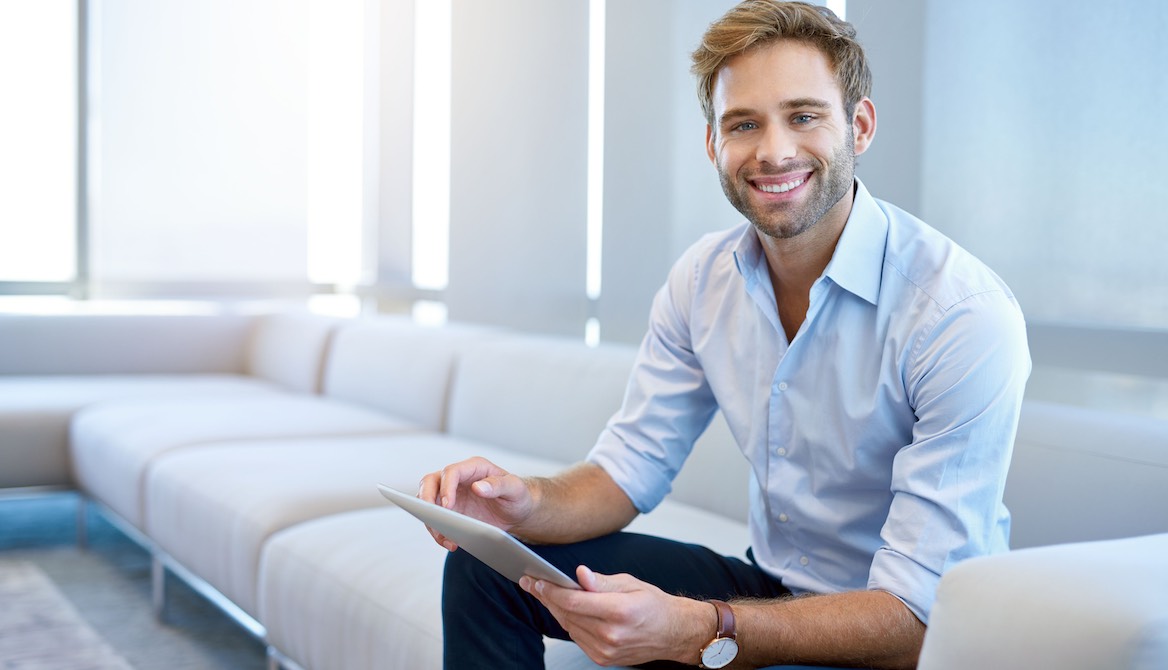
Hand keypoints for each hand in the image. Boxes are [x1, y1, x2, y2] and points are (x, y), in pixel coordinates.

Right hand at [417, 456, 534, 550]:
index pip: (451, 472)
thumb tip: (478, 487)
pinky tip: (450, 543)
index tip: (447, 506)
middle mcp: (458, 479)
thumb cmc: (517, 495)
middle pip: (430, 482)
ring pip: (427, 502)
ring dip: (431, 521)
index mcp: (474, 467)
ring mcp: (451, 494)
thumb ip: (499, 485)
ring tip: (445, 539)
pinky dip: (438, 532)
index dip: (446, 487)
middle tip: (432, 517)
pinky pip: (435, 520)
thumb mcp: (515, 489)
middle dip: (425, 499)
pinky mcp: (450, 511)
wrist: (517, 511)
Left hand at [520, 566, 711, 666]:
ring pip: (568, 626)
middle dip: (546, 596)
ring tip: (542, 592)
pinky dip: (568, 621)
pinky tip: (563, 608)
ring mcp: (605, 650)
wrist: (672, 633)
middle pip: (567, 614)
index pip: (575, 602)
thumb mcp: (631, 584)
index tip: (537, 580)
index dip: (551, 590)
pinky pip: (576, 637)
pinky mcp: (602, 658)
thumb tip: (580, 575)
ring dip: (554, 608)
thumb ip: (602, 581)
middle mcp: (611, 634)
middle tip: (531, 582)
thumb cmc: (654, 605)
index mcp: (619, 611)